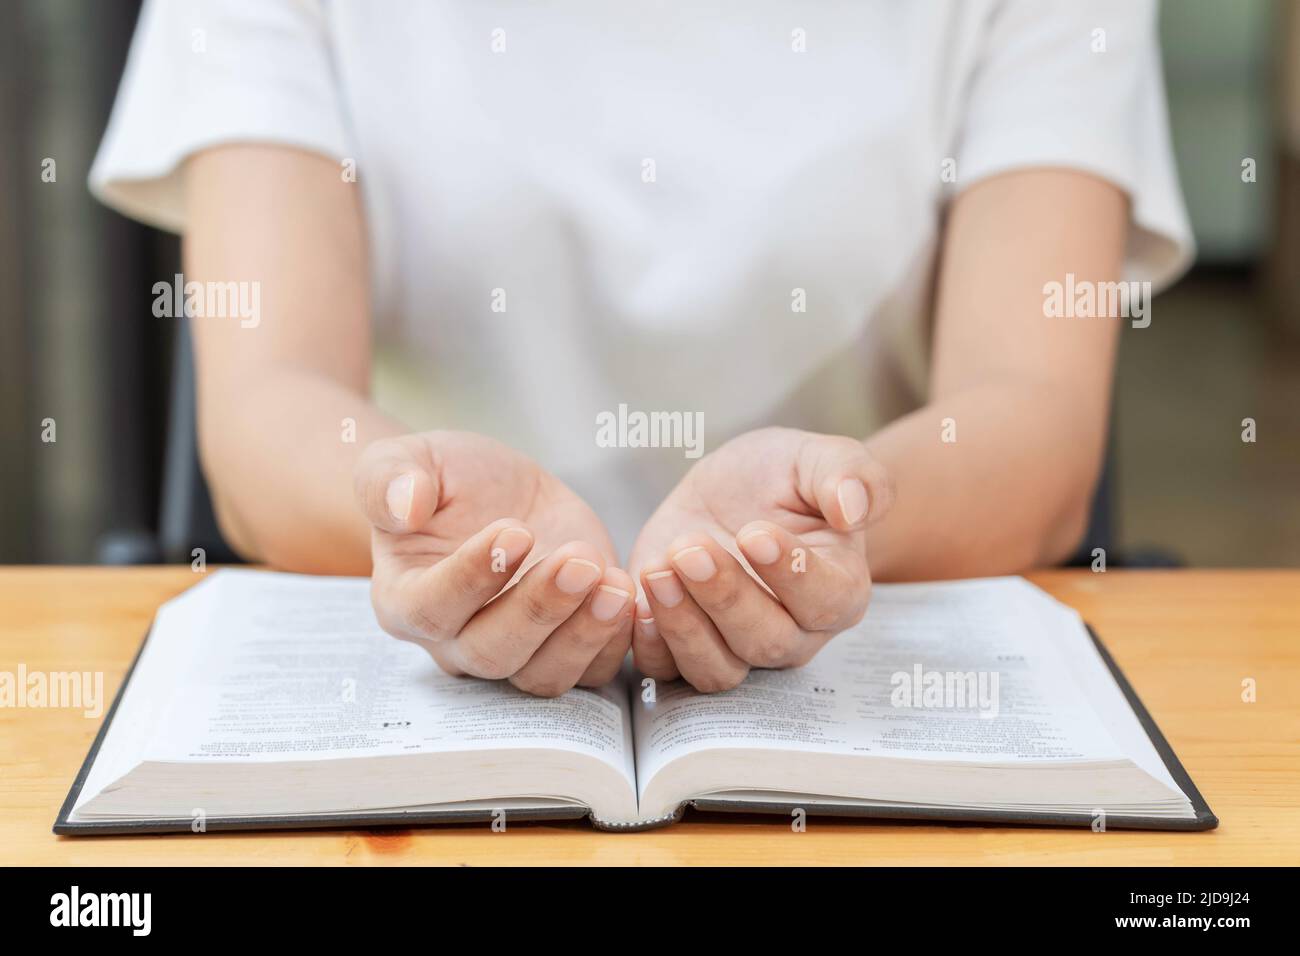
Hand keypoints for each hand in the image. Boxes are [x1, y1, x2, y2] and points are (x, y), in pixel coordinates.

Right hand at [354, 431, 632, 695]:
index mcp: (404, 599)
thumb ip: (389, 478)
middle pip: (492, 651)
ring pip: (543, 675)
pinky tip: (629, 594)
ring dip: (583, 634)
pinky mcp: (565, 648)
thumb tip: (403, 505)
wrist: (497, 491)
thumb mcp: (408, 458)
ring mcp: (513, 653)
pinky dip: (614, 642)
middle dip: (540, 608)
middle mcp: (454, 642)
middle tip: (579, 560)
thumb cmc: (445, 480)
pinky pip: (591, 672)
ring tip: (614, 583)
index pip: (432, 608)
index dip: (473, 577)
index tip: (516, 531)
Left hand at [628, 427, 892, 691]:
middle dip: (725, 596)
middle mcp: (794, 632)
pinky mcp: (683, 646)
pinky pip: (667, 671)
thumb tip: (853, 508)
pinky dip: (649, 644)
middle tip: (690, 548)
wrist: (727, 493)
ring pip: (717, 668)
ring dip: (683, 625)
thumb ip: (850, 475)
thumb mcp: (815, 458)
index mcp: (839, 587)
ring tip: (657, 570)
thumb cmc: (782, 477)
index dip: (792, 574)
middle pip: (767, 641)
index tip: (756, 533)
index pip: (827, 600)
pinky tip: (635, 600)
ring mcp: (738, 648)